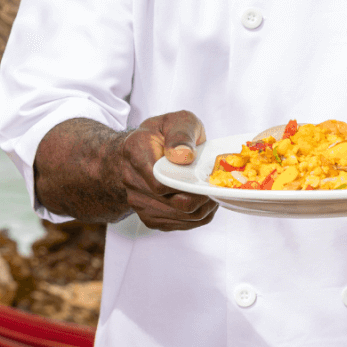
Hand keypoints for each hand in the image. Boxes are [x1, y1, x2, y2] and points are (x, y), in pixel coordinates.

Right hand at [120, 110, 218, 230]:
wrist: (146, 147)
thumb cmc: (165, 133)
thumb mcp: (177, 120)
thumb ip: (181, 134)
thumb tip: (184, 155)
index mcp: (136, 152)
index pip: (160, 182)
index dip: (188, 185)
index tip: (207, 178)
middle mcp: (131, 180)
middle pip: (172, 203)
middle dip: (200, 198)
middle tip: (216, 188)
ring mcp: (138, 200)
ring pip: (177, 217)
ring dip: (201, 209)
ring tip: (212, 193)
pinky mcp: (148, 215)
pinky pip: (177, 225)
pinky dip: (195, 217)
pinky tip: (202, 202)